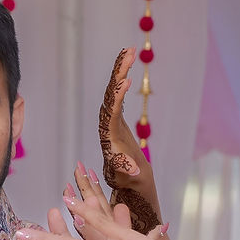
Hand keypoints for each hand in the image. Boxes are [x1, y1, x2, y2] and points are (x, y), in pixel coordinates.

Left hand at [98, 48, 160, 232]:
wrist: (130, 188)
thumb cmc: (131, 186)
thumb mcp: (131, 180)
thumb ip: (128, 173)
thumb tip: (130, 167)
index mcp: (109, 139)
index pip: (110, 115)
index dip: (116, 98)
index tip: (124, 82)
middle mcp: (108, 128)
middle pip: (109, 98)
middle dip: (117, 75)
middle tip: (128, 53)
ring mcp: (112, 124)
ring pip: (112, 95)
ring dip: (120, 73)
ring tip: (129, 52)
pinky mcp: (118, 123)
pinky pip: (117, 98)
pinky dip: (122, 83)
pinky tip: (127, 70)